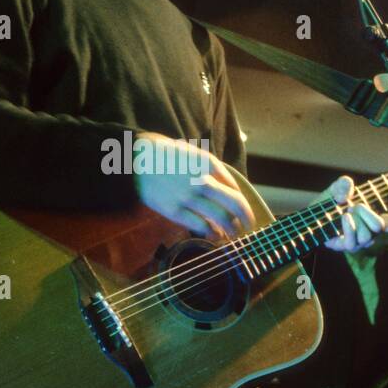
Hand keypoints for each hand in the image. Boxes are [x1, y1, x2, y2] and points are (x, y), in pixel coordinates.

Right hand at [133, 132, 254, 237]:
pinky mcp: (174, 210)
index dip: (242, 202)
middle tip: (249, 226)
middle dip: (245, 217)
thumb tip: (229, 188)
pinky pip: (199, 225)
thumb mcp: (194, 153)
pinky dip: (210, 232)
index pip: (234, 188)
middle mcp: (202, 180)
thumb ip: (212, 169)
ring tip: (233, 234)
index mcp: (208, 164)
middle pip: (234, 203)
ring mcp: (188, 196)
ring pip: (220, 217)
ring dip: (231, 228)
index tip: (244, 211)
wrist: (138, 158)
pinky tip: (213, 235)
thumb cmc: (167, 155)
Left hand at [319, 175, 387, 252]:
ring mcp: (357, 242)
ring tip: (346, 212)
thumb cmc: (328, 204)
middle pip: (380, 228)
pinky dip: (349, 228)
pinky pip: (352, 242)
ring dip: (356, 220)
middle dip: (368, 213)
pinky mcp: (344, 247)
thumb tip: (348, 189)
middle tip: (356, 206)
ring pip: (367, 235)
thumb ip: (342, 184)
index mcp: (374, 220)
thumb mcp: (335, 189)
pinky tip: (344, 218)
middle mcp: (369, 234)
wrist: (309, 216)